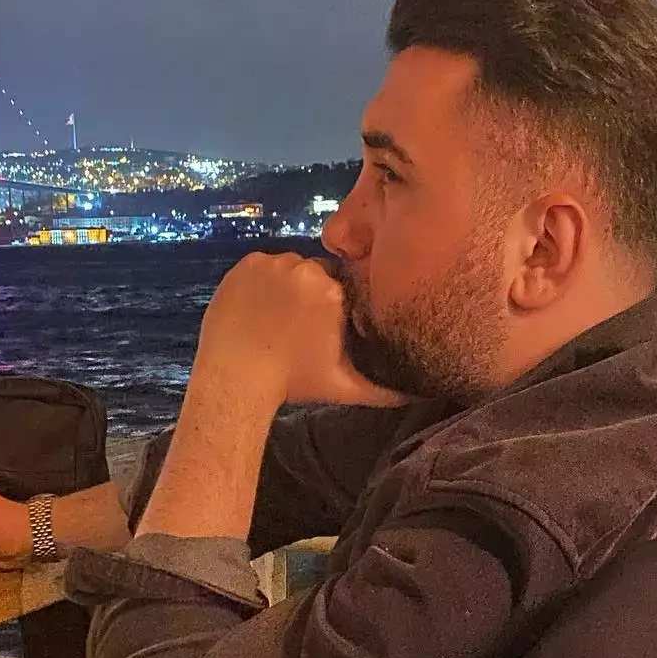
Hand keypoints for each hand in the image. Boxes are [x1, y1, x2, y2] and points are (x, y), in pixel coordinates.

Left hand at [196, 252, 406, 407]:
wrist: (235, 377)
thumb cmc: (294, 383)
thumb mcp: (347, 388)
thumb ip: (388, 390)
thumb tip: (421, 395)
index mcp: (337, 292)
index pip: (345, 287)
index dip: (336, 307)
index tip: (324, 327)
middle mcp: (309, 269)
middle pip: (319, 275)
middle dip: (313, 295)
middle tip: (298, 326)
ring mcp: (275, 263)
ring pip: (291, 268)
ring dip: (288, 286)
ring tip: (276, 317)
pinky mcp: (247, 262)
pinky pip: (263, 265)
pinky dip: (262, 281)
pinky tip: (258, 308)